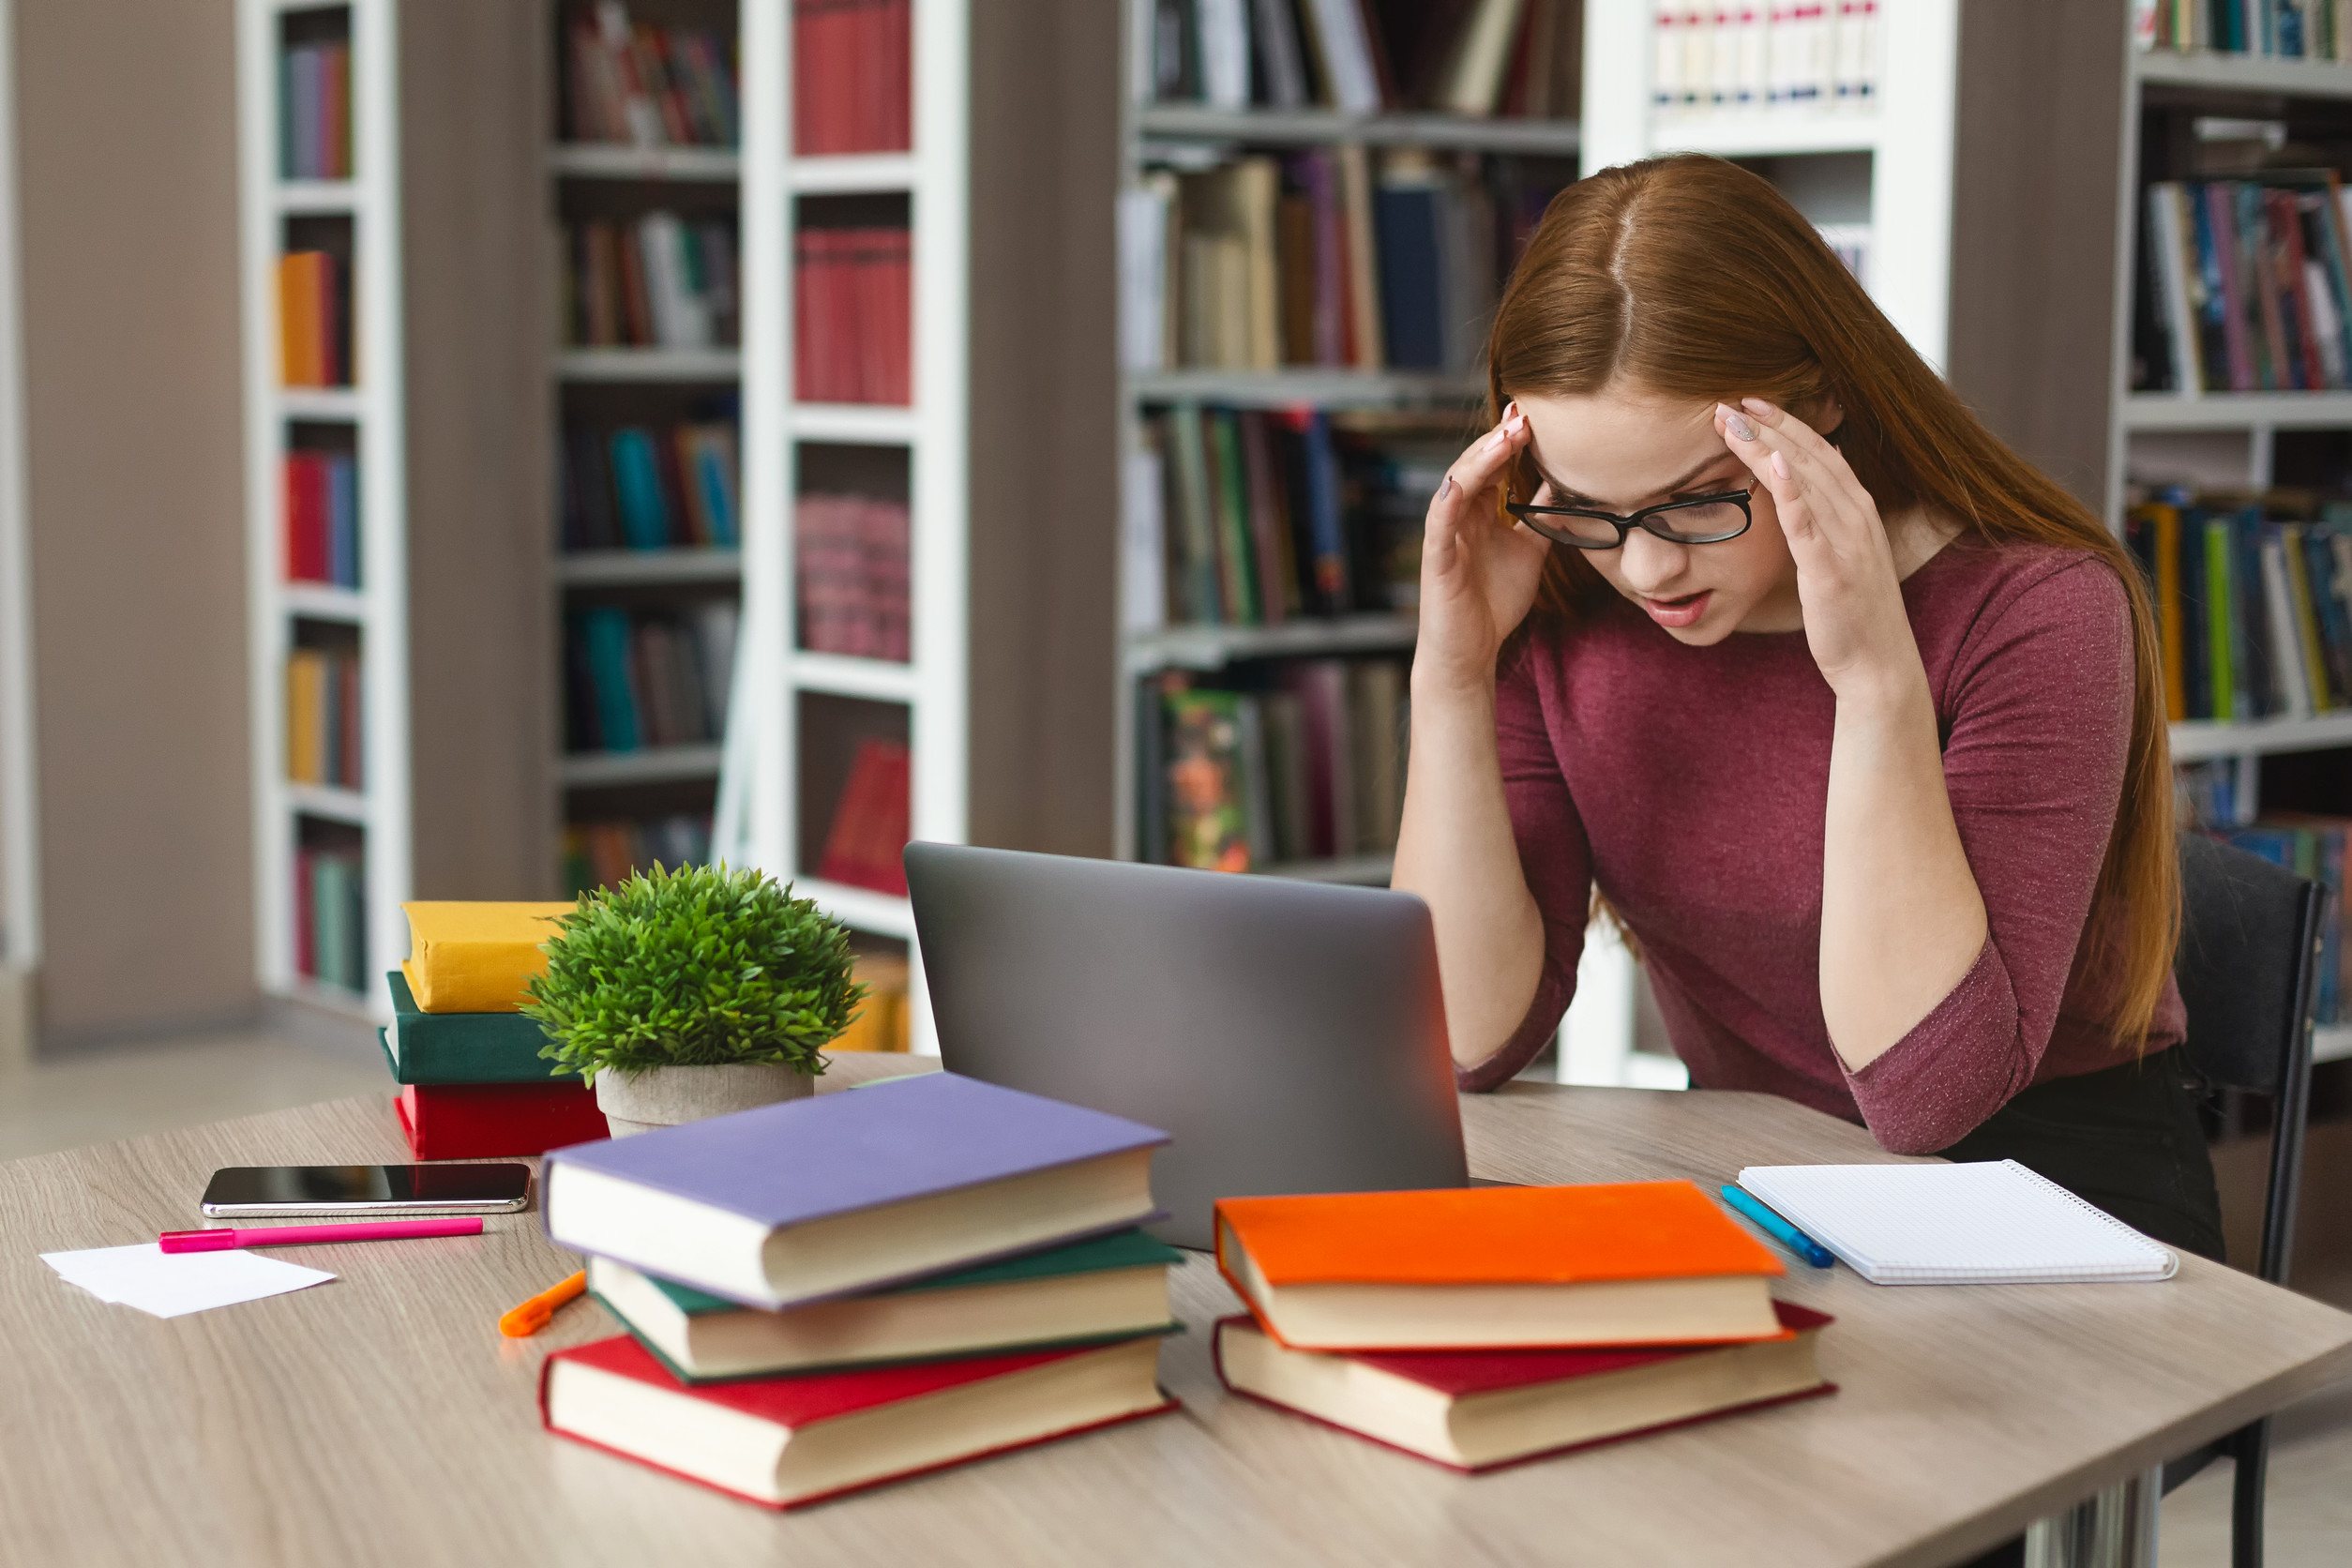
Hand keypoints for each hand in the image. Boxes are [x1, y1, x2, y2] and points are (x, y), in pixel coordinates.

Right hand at [1416, 403, 1550, 698]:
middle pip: (1475, 466)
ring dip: (1479, 459)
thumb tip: (1566, 486)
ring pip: (1457, 485)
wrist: (1471, 651)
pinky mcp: (1436, 559)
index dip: (1512, 440)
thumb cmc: (1494, 603)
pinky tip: (1461, 482)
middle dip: (1499, 439)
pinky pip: (1439, 523)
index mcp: (1481, 513)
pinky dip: (1448, 500)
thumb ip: (1542, 518)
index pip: (1494, 465)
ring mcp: (1446, 535)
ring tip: (1506, 436)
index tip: (1536, 414)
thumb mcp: (1530, 551)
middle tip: (1524, 413)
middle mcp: (1460, 517)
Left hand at [1714, 398, 1923, 703]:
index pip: (1820, 452)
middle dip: (1768, 425)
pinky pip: (1807, 524)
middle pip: (1809, 457)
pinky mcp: (1831, 570)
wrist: (1878, 665)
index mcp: (1859, 511)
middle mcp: (1858, 516)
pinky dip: (1790, 491)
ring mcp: (1847, 541)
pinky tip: (1769, 465)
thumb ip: (1827, 518)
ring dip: (1766, 447)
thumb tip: (1812, 479)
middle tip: (1729, 400)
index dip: (1786, 423)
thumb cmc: (1852, 615)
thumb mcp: (1841, 556)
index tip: (1750, 402)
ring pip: (1804, 480)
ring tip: (1732, 421)